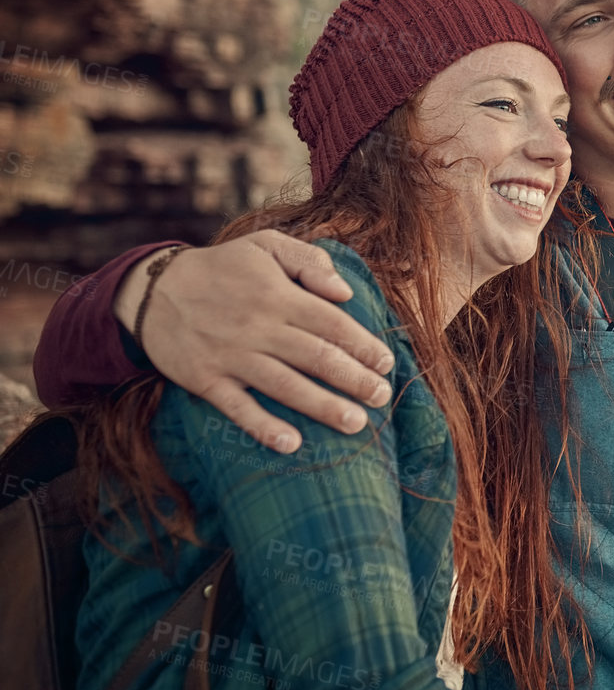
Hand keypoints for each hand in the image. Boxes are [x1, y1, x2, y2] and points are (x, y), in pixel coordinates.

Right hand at [114, 231, 395, 451]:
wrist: (152, 290)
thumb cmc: (221, 267)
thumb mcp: (265, 245)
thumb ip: (309, 262)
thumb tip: (346, 292)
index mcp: (278, 296)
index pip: (331, 323)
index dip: (363, 345)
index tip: (386, 363)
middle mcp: (258, 328)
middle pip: (316, 358)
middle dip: (355, 380)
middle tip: (382, 397)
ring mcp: (231, 356)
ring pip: (285, 386)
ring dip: (323, 407)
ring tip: (356, 423)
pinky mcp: (205, 380)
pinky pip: (237, 408)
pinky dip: (263, 427)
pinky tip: (291, 444)